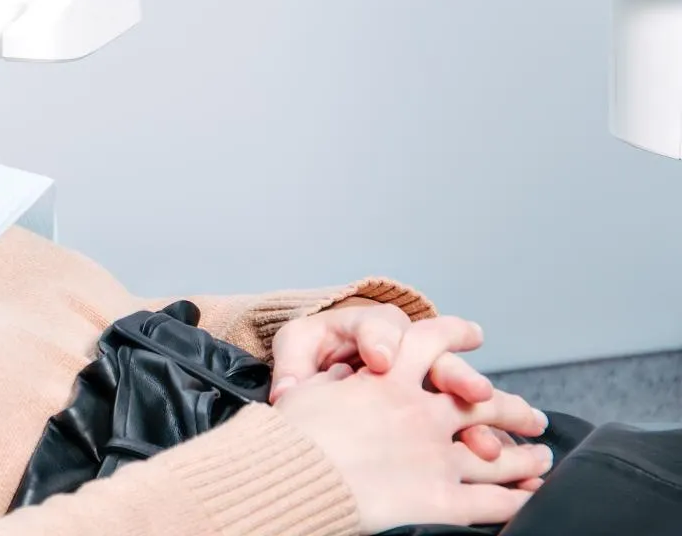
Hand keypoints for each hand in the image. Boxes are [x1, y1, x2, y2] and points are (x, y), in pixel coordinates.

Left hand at [272, 300, 540, 459]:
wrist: (331, 362)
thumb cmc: (318, 351)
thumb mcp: (299, 348)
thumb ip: (294, 366)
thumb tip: (287, 392)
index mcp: (369, 326)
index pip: (377, 327)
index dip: (380, 340)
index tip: (381, 360)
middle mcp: (408, 347)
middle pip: (437, 358)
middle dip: (455, 373)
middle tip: (474, 391)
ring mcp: (427, 375)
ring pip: (458, 392)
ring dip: (478, 418)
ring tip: (488, 438)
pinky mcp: (437, 404)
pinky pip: (464, 419)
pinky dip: (480, 439)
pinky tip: (494, 458)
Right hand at [273, 317, 552, 531]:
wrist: (291, 477)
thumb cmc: (292, 436)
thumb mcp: (305, 391)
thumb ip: (335, 381)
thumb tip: (346, 374)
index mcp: (387, 379)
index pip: (429, 341)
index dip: (454, 333)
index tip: (474, 333)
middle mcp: (419, 413)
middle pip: (480, 400)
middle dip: (511, 407)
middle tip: (533, 416)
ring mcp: (434, 456)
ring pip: (494, 453)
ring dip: (525, 457)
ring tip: (541, 458)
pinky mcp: (440, 499)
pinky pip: (492, 501)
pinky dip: (516, 500)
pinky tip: (532, 499)